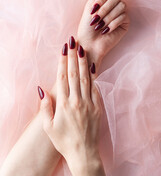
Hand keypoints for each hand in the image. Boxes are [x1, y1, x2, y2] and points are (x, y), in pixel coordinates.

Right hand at [40, 39, 104, 175]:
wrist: (83, 153)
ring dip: (83, 63)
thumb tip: (41, 89)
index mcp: (63, 104)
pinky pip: (96, 89)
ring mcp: (88, 103)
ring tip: (82, 49)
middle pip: (74, 74)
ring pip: (86, 79)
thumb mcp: (48, 126)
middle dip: (73, 56)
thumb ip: (45, 107)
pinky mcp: (97, 107)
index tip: (63, 50)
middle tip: (73, 42)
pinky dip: (93, 77)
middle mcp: (76, 101)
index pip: (62, 78)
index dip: (62, 62)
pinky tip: (92, 67)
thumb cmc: (63, 140)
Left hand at [77, 0, 129, 67]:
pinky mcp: (125, 23)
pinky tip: (105, 31)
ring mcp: (121, 13)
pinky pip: (123, 17)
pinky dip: (113, 24)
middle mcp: (114, 4)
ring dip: (107, 17)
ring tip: (99, 26)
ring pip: (121, 6)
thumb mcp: (89, 7)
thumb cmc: (86, 27)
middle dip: (104, 9)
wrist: (89, 43)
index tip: (93, 8)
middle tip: (95, 19)